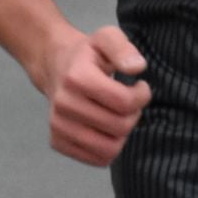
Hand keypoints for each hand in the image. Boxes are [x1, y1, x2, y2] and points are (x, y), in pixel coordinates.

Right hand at [36, 25, 151, 165]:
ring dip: (123, 134)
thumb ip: (123, 48)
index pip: (124, 102)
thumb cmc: (88, 55)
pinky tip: (107, 129)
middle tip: (130, 102)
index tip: (140, 87)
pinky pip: (96, 159)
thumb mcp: (107, 37)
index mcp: (77, 78)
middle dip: (134, 115)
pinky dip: (108, 148)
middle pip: (119, 126)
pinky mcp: (57, 142)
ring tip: (119, 116)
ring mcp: (58, 126)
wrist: (56, 67)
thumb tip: (137, 68)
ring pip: (108, 149)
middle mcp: (64, 104)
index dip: (142, 95)